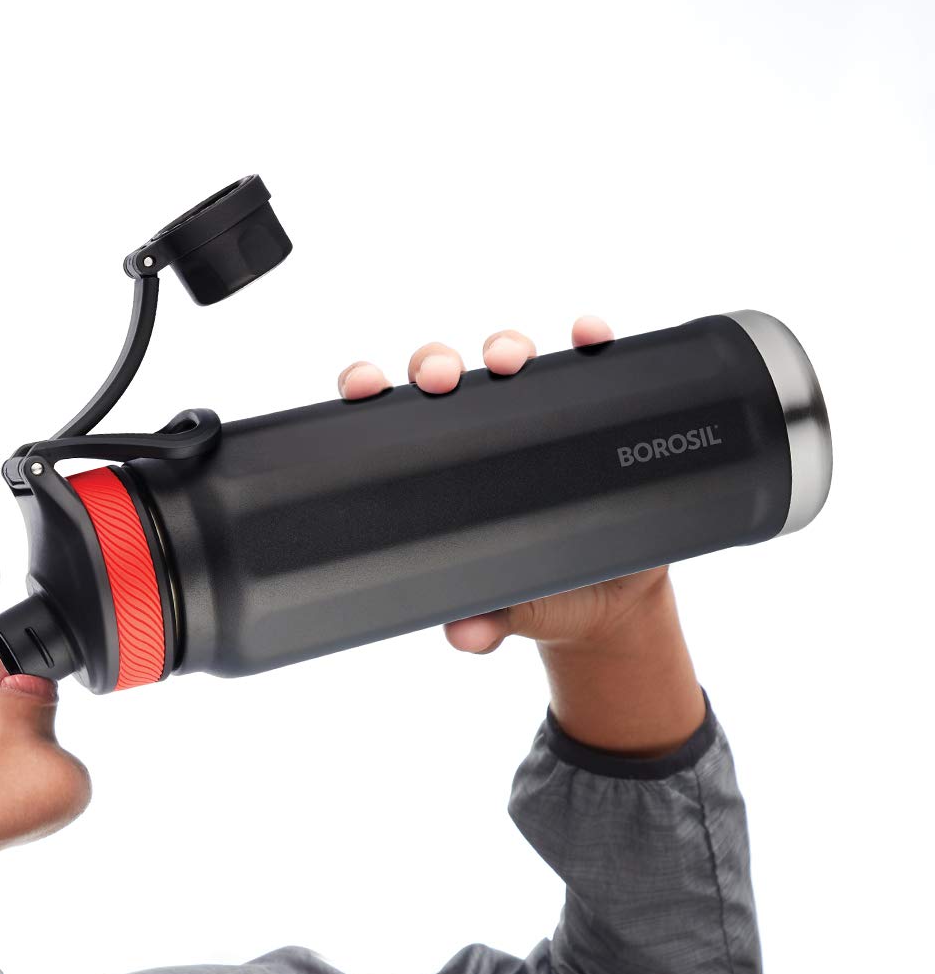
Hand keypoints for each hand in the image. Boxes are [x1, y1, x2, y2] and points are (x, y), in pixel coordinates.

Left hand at [337, 315, 669, 653]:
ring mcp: (535, 416)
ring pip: (509, 359)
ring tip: (509, 361)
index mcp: (439, 468)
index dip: (369, 387)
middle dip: (434, 362)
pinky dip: (588, 341)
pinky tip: (589, 337)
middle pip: (444, 374)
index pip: (390, 416)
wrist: (610, 597)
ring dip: (505, 346)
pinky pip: (588, 364)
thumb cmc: (539, 591)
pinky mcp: (590, 412)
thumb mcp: (511, 611)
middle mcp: (482, 430)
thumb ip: (484, 622)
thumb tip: (465, 635)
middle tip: (439, 378)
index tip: (362, 384)